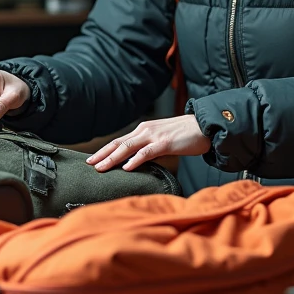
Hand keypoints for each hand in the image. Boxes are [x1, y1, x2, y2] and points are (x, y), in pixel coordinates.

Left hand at [86, 115, 210, 171]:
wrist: (205, 126)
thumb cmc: (185, 135)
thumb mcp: (162, 140)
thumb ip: (149, 148)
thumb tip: (137, 162)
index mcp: (144, 130)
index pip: (119, 141)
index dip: (105, 150)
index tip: (92, 159)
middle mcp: (145, 130)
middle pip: (119, 143)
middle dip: (103, 154)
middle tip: (89, 164)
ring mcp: (154, 135)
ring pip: (128, 147)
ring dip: (113, 158)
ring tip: (101, 168)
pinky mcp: (165, 142)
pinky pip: (147, 152)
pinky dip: (135, 159)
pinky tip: (127, 167)